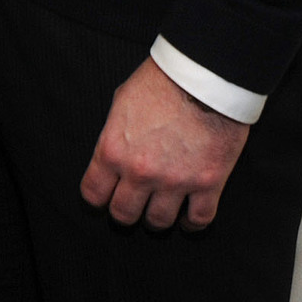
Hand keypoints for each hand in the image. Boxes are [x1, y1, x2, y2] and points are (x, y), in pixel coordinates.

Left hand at [80, 56, 249, 230]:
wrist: (204, 77)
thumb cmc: (161, 83)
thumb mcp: (121, 104)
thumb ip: (115, 136)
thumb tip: (114, 155)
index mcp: (113, 151)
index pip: (93, 194)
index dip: (97, 198)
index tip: (104, 198)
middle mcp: (141, 172)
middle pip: (124, 214)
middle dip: (125, 212)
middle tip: (133, 205)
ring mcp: (175, 181)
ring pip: (159, 221)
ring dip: (157, 218)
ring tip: (160, 210)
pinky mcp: (208, 183)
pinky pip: (199, 219)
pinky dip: (192, 223)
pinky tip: (189, 217)